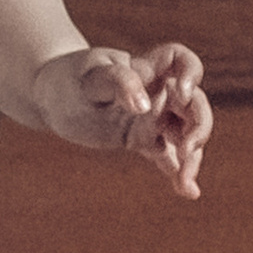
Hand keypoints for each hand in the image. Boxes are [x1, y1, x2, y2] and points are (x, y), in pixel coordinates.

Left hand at [30, 41, 211, 199]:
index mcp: (147, 69)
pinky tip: (188, 191)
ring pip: (186, 134)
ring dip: (193, 156)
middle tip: (186, 150)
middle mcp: (156, 93)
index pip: (182, 61)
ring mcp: (152, 119)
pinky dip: (178, 173)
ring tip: (185, 180)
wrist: (53, 97)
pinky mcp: (142, 141)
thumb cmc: (71, 79)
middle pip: (195, 104)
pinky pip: (167, 156)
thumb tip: (144, 106)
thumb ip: (118, 83)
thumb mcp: (89, 77)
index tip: (179, 91)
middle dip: (199, 126)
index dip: (191, 72)